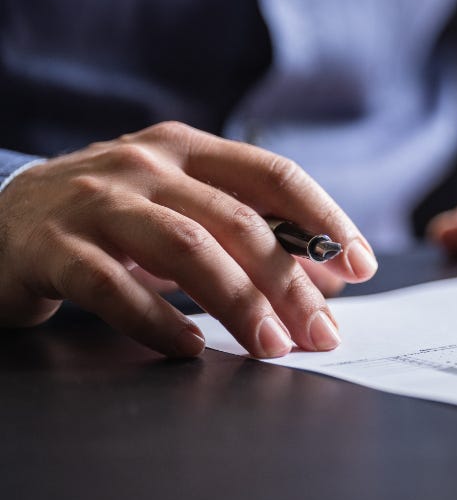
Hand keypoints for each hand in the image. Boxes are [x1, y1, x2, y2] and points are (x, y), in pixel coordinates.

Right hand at [0, 122, 376, 357]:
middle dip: (290, 282)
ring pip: (187, 249)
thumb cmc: (109, 221)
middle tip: (323, 333)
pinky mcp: (51, 248)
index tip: (362, 266)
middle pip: (239, 220)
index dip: (324, 220)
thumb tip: (329, 279)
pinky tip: (189, 350)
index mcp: (188, 149)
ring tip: (272, 346)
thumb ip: (247, 233)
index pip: (274, 175)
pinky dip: (156, 321)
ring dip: (238, 303)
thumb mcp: (179, 208)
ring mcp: (96, 202)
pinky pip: (112, 287)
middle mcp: (145, 165)